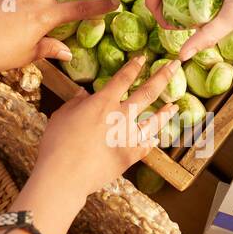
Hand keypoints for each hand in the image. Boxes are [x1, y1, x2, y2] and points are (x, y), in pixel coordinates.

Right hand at [35, 56, 178, 200]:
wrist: (65, 175)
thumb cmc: (57, 144)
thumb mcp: (62, 115)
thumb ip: (76, 102)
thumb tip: (84, 94)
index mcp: (103, 102)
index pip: (124, 78)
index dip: (134, 66)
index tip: (143, 58)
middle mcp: (121, 116)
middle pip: (148, 92)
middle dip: (164, 76)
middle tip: (175, 65)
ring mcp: (129, 137)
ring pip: (154, 120)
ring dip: (166, 112)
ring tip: (175, 105)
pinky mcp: (130, 156)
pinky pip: (146, 146)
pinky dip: (151, 141)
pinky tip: (155, 138)